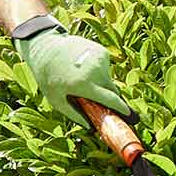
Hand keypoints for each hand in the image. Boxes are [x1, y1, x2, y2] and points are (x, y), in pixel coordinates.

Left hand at [16, 26, 130, 128]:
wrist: (46, 48)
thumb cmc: (49, 77)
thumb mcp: (56, 99)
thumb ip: (74, 115)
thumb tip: (90, 127)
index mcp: (84, 84)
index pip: (110, 99)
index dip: (122, 109)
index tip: (129, 116)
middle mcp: (95, 70)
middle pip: (112, 90)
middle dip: (110, 98)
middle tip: (101, 102)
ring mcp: (100, 59)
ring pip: (108, 79)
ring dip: (101, 83)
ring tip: (83, 79)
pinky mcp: (101, 51)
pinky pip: (106, 68)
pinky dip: (99, 72)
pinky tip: (85, 69)